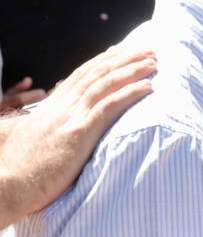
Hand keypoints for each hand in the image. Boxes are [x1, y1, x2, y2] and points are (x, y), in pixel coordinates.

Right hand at [0, 46, 155, 221]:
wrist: (5, 186)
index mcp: (50, 107)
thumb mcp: (22, 138)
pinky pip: (109, 106)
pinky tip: (148, 86)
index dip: (102, 61)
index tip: (121, 51)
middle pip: (96, 73)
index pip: (80, 76)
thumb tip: (37, 122)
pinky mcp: (78, 133)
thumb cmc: (13, 169)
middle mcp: (60, 107)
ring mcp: (69, 118)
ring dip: (132, 70)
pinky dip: (130, 93)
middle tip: (148, 50)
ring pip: (105, 84)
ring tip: (154, 61)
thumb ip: (34, 124)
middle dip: (124, 59)